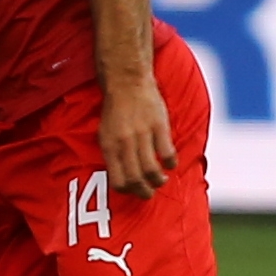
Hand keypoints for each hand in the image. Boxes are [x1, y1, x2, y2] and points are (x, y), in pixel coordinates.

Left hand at [97, 69, 172, 195]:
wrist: (126, 81)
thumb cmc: (114, 109)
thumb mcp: (104, 132)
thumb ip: (112, 154)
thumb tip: (120, 177)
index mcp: (109, 145)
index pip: (117, 180)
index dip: (127, 191)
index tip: (133, 191)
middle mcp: (124, 142)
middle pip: (135, 178)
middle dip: (144, 192)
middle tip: (149, 194)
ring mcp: (142, 134)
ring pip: (152, 169)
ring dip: (158, 180)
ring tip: (161, 181)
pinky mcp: (159, 126)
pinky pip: (167, 152)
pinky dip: (170, 163)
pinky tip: (170, 163)